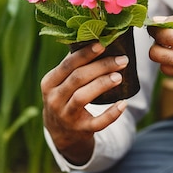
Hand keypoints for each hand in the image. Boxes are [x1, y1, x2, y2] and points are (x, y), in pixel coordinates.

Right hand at [41, 42, 127, 164]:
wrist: (60, 132)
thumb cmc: (65, 97)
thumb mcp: (60, 83)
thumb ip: (72, 66)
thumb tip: (94, 40)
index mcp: (49, 83)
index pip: (68, 65)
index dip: (85, 54)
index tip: (103, 44)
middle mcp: (54, 99)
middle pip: (78, 78)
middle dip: (101, 67)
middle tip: (121, 60)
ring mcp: (66, 116)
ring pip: (83, 97)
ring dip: (102, 85)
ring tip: (119, 76)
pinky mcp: (80, 130)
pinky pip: (97, 122)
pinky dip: (111, 114)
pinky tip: (123, 104)